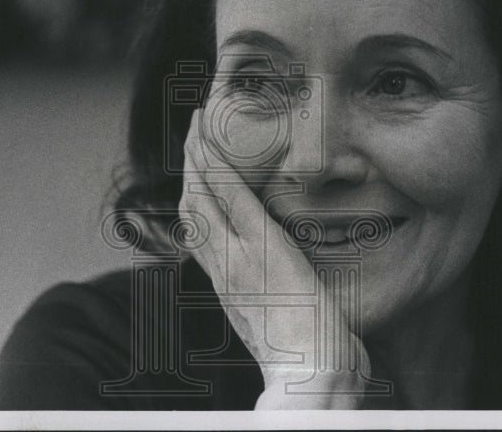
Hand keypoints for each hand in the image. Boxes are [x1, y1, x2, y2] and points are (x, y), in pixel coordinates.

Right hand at [178, 109, 370, 408]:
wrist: (312, 380)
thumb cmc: (311, 362)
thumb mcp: (286, 326)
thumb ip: (281, 302)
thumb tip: (292, 289)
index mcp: (230, 287)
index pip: (201, 231)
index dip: (195, 195)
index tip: (197, 169)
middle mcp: (223, 270)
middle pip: (192, 206)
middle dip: (190, 165)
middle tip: (192, 131)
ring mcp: (238, 257)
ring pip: (203, 194)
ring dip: (199, 153)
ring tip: (199, 121)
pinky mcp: (262, 247)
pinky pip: (230, 196)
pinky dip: (217, 164)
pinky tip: (212, 138)